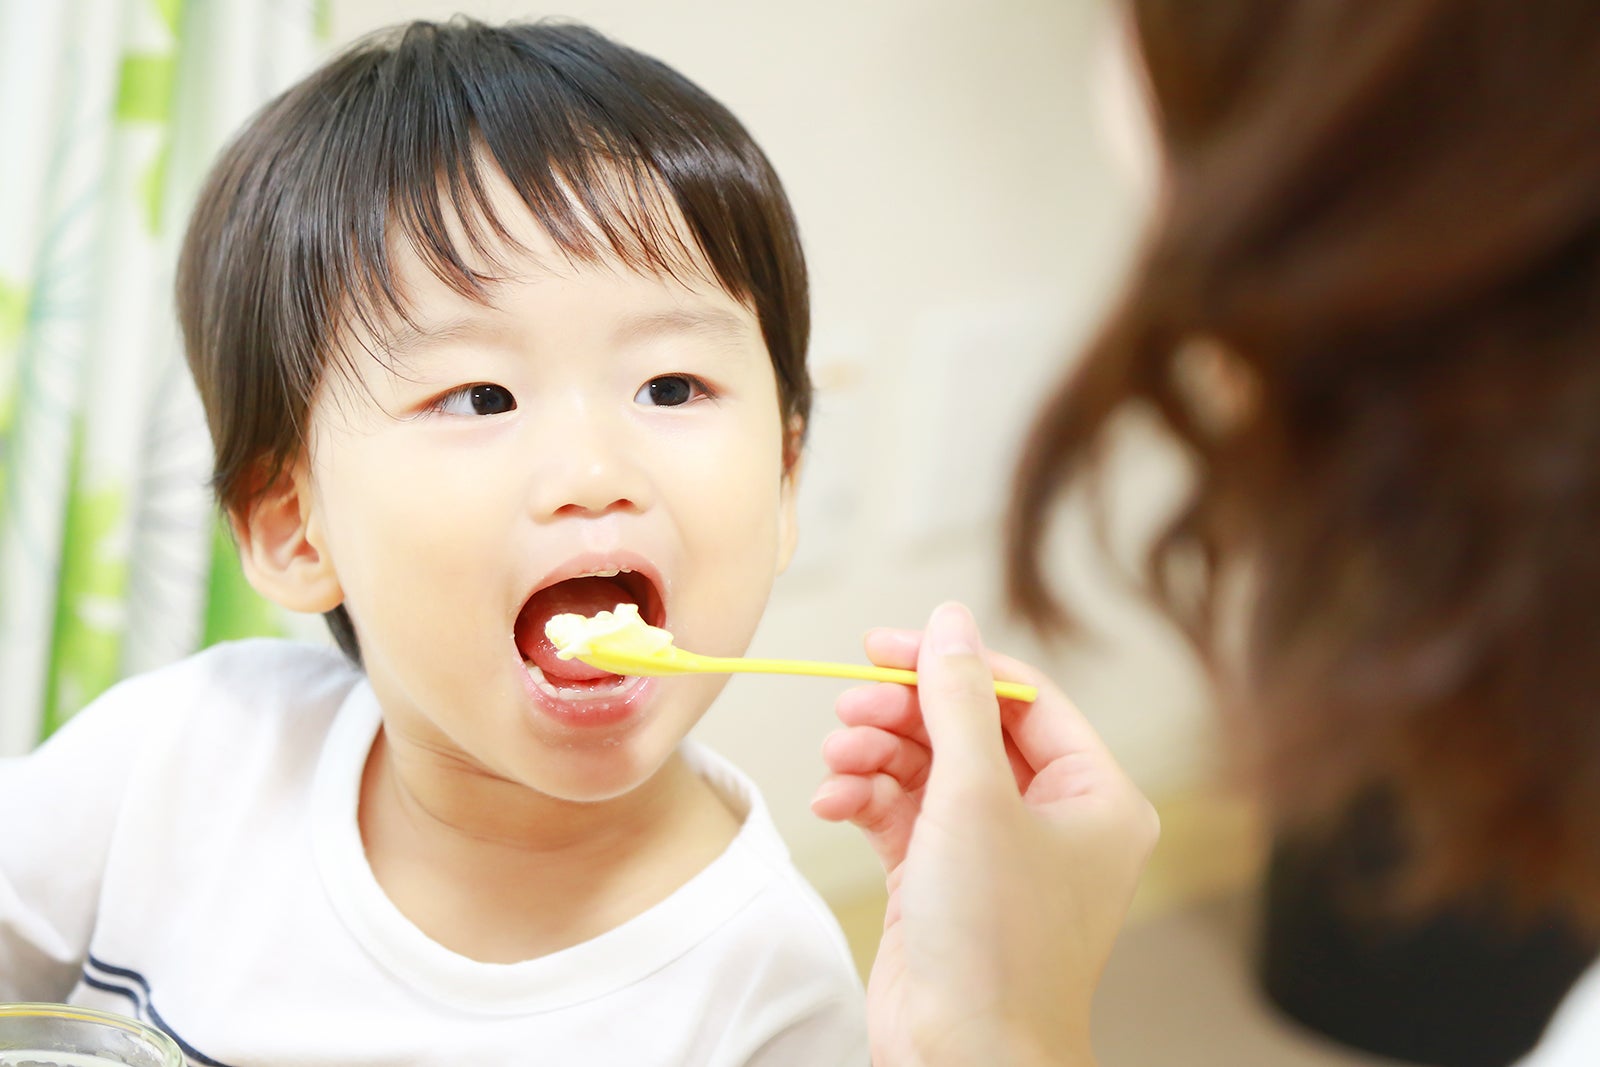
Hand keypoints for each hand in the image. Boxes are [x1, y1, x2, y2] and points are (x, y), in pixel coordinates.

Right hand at [812, 602, 1157, 1066]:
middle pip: (968, 728)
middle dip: (902, 715)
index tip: (884, 646)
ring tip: (836, 761)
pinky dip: (866, 801)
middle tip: (848, 706)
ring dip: (875, 756)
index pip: (1022, 696)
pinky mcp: (944, 882)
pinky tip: (833, 802)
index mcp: (1095, 795)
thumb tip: (951, 620)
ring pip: (928, 770)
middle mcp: (1052, 820)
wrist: (963, 1058)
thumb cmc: (996, 941)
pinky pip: (902, 816)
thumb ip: (958, 698)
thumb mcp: (975, 796)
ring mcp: (996, 853)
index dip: (952, 663)